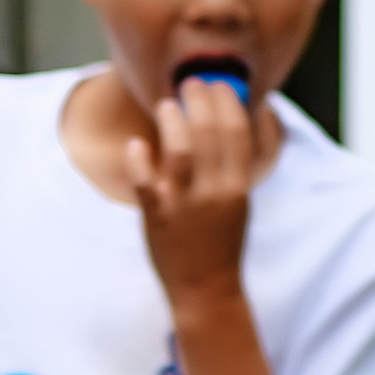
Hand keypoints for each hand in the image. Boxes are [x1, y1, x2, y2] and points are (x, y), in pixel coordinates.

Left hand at [124, 78, 254, 310]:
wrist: (206, 290)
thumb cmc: (221, 243)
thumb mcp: (238, 202)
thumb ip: (234, 165)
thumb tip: (231, 123)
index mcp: (238, 186)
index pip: (236, 131)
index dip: (226, 101)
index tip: (217, 85)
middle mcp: (214, 192)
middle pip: (208, 132)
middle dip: (199, 100)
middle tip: (189, 84)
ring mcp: (184, 205)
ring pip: (178, 151)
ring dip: (171, 120)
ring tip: (166, 106)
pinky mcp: (156, 217)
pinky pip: (145, 181)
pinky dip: (139, 159)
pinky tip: (136, 145)